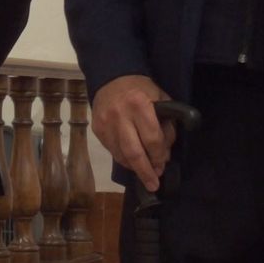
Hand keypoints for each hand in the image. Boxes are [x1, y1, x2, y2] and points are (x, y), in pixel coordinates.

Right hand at [91, 74, 175, 192]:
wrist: (111, 78)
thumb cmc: (141, 90)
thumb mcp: (161, 100)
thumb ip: (166, 125)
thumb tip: (164, 153)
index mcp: (139, 105)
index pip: (152, 139)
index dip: (159, 156)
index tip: (163, 165)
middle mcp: (120, 115)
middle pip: (134, 152)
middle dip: (145, 171)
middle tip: (153, 184)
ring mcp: (106, 123)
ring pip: (121, 155)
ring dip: (134, 167)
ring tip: (144, 173)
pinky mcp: (97, 129)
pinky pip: (112, 151)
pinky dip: (123, 159)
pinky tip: (131, 161)